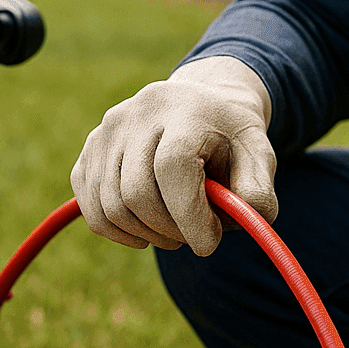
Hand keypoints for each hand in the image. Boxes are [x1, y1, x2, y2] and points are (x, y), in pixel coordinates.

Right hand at [71, 56, 276, 254]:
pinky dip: (118, 230)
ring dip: (146, 234)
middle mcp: (137, 113)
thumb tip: (239, 222)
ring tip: (175, 230)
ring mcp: (108, 130)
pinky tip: (146, 228)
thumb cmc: (231, 138)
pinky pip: (91, 207)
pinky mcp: (90, 149)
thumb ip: (256, 192)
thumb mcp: (258, 156)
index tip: (208, 244)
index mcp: (184, 109)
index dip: (188, 215)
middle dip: (169, 230)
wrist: (201, 103)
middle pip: (136, 192)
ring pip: (111, 206)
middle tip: (193, 236)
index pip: (171, 168)